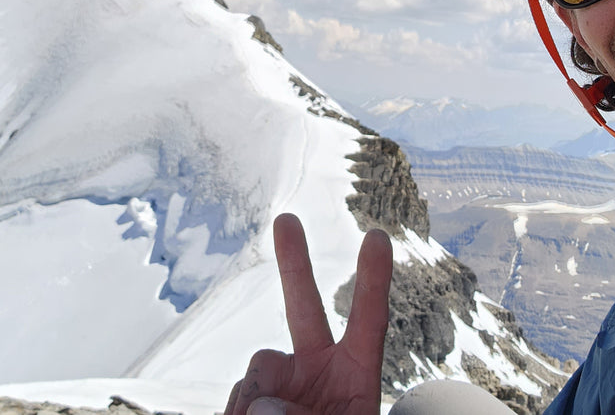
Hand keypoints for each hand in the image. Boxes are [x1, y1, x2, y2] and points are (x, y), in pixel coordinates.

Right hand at [223, 213, 392, 414]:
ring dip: (257, 406)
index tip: (376, 236)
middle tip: (287, 218)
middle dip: (294, 262)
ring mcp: (282, 387)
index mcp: (357, 377)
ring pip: (258, 373)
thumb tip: (260, 404)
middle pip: (304, 308)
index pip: (369, 322)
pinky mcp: (252, 405)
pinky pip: (238, 402)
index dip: (373, 280)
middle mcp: (317, 371)